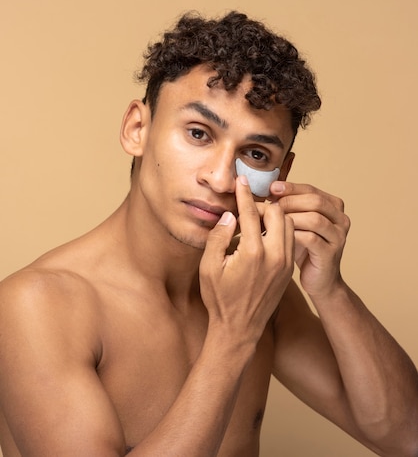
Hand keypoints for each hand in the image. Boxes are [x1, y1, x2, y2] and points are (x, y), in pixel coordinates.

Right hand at [199, 175, 294, 346]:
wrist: (239, 330)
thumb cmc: (220, 299)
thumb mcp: (209, 267)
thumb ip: (219, 236)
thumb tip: (230, 215)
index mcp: (253, 252)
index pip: (251, 212)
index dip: (244, 194)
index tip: (241, 181)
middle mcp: (275, 256)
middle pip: (278, 213)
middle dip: (262, 204)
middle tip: (247, 206)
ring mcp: (285, 263)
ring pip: (288, 224)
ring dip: (274, 216)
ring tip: (255, 218)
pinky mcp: (289, 270)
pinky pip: (290, 239)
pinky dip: (281, 229)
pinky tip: (264, 233)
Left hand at [269, 181, 350, 298]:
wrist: (319, 281)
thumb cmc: (304, 248)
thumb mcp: (297, 222)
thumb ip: (289, 206)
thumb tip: (268, 189)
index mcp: (334, 206)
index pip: (311, 190)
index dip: (290, 187)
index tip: (271, 188)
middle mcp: (341, 219)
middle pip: (315, 201)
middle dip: (290, 200)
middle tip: (270, 204)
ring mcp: (338, 236)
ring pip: (314, 218)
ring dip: (290, 217)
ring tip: (272, 220)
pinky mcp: (331, 253)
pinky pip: (311, 238)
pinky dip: (292, 234)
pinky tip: (278, 236)